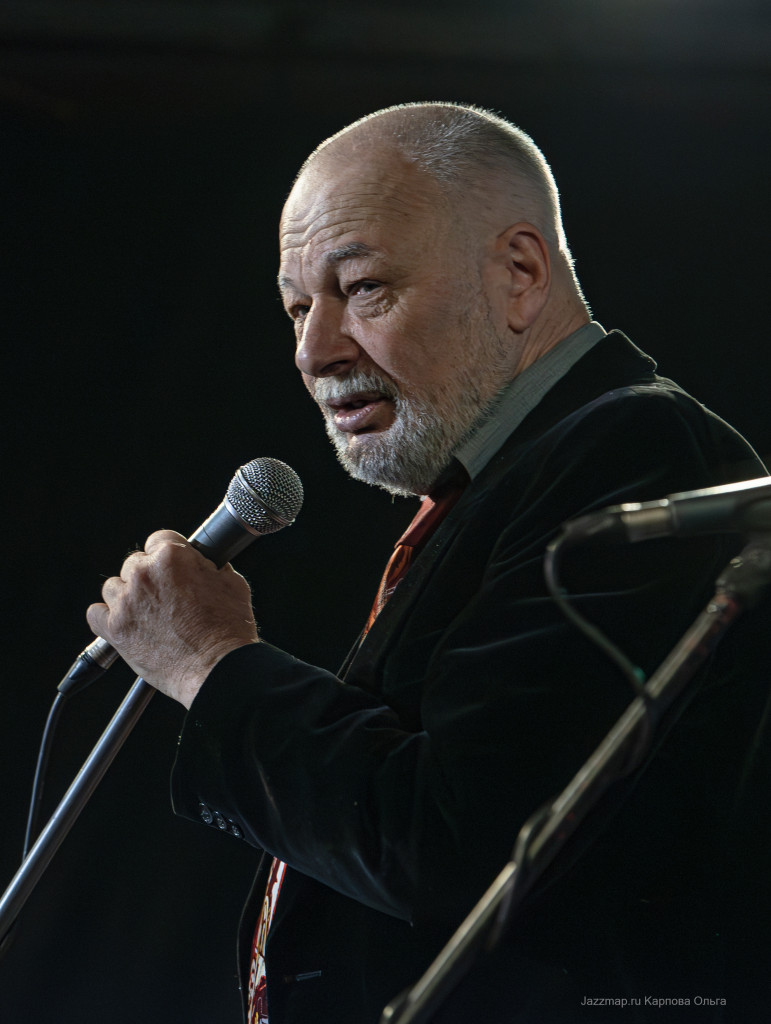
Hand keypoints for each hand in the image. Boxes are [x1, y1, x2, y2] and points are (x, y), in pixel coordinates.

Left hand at [86, 530, 257, 708]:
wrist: (217, 668)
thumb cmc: (228, 629)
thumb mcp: (231, 583)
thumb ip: (208, 566)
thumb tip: (201, 562)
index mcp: (172, 557)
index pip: (159, 539)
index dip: (169, 555)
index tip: (173, 568)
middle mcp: (145, 574)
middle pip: (135, 563)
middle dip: (149, 577)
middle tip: (166, 597)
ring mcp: (127, 602)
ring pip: (114, 587)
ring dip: (128, 596)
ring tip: (148, 614)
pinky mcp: (115, 629)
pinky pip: (96, 614)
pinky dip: (107, 618)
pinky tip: (125, 623)